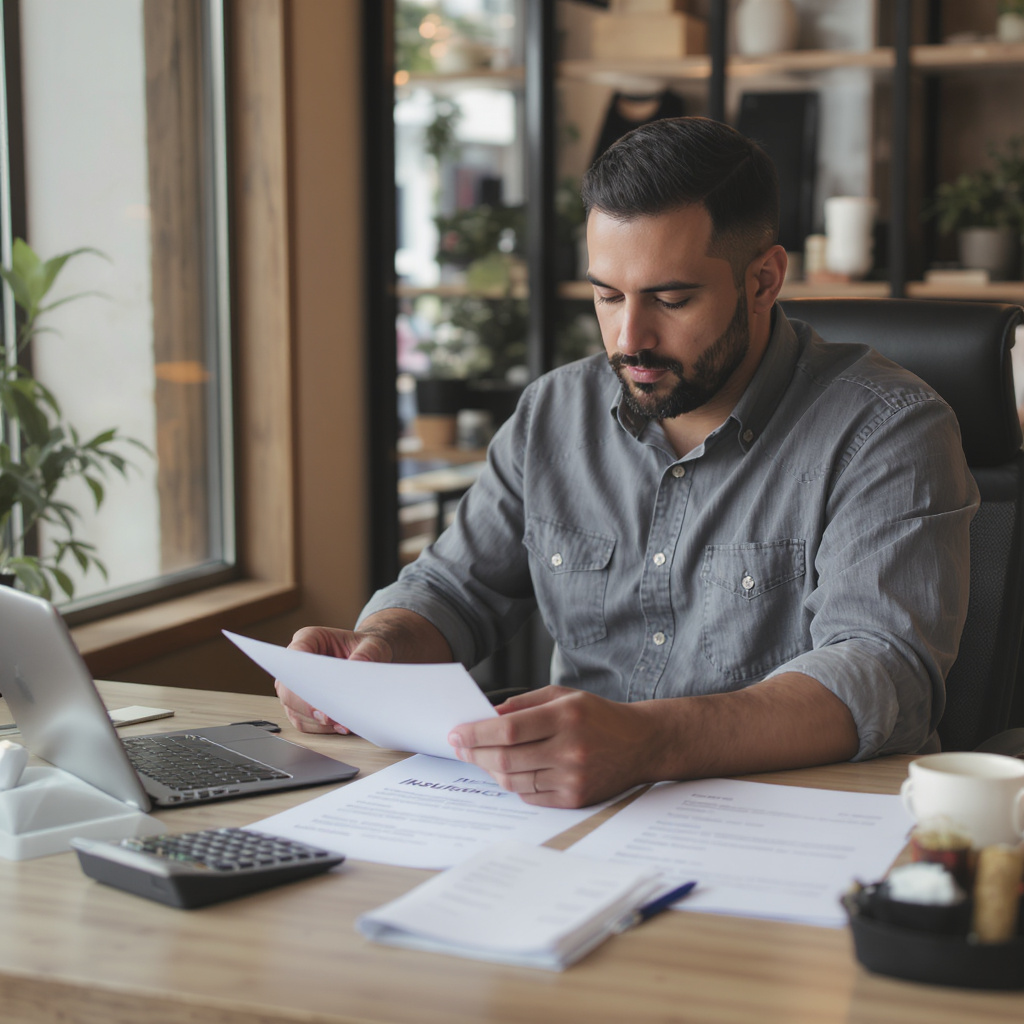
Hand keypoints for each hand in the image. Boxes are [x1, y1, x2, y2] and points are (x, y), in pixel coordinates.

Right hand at [274, 626, 392, 733]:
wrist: (372, 656)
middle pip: (287, 690)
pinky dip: (320, 728)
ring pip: (293, 709)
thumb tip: (355, 674)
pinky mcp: (303, 703)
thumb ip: (366, 656)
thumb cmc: (368, 647)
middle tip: (331, 718)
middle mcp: (297, 662)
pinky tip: (340, 726)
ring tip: (342, 723)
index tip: (320, 699)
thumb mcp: (374, 646)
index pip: (294, 660)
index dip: (302, 682)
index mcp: (309, 639)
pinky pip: (303, 721)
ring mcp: (297, 684)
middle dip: (308, 707)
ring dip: (316, 721)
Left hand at [446, 686, 659, 808]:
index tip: (456, 733)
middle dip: (475, 753)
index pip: (508, 729)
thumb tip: (487, 715)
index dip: (476, 733)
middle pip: (506, 758)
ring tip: (481, 758)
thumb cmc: (599, 716)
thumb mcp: (564, 696)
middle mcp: (569, 749)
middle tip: (460, 747)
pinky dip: (513, 784)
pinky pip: (530, 796)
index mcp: (565, 717)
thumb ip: (524, 704)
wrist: (642, 743)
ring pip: (514, 780)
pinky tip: (508, 771)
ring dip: (490, 770)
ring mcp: (573, 778)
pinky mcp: (576, 799)